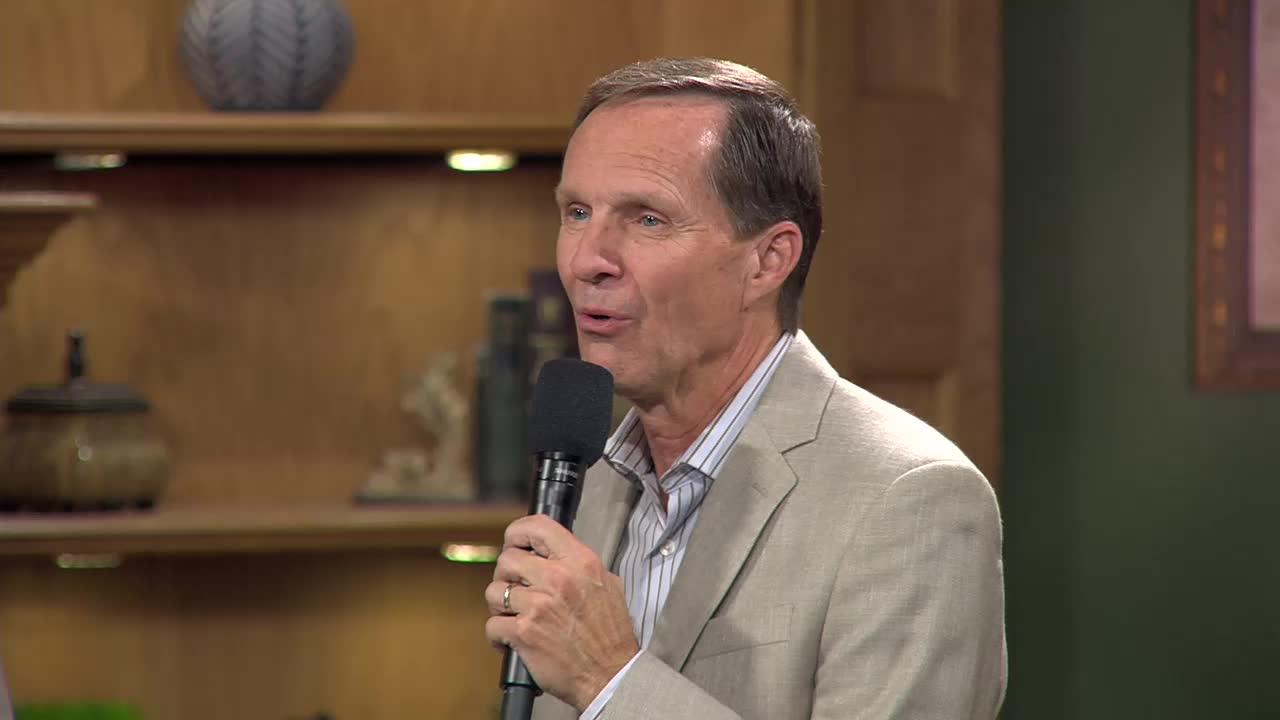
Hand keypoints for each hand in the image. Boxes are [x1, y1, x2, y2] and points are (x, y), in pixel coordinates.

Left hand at [485, 514, 639, 710]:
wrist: (611, 674)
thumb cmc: (610, 634)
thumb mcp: (607, 584)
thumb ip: (579, 565)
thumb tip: (554, 553)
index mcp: (580, 562)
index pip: (538, 527)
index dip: (518, 532)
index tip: (514, 542)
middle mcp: (558, 579)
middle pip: (507, 559)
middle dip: (506, 575)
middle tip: (515, 589)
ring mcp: (539, 605)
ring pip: (494, 591)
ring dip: (499, 605)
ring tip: (513, 615)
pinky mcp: (524, 633)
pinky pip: (493, 624)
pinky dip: (498, 634)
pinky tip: (511, 638)